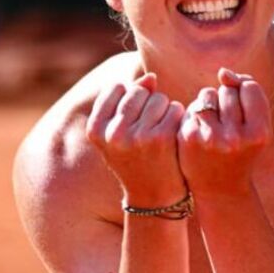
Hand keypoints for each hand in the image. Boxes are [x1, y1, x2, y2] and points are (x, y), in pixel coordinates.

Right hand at [86, 73, 187, 209]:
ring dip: (164, 109)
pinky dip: (177, 117)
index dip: (129, 97)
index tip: (132, 117)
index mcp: (96, 130)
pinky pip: (174, 108)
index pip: (116, 88)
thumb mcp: (118, 133)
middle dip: (147, 101)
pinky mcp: (162, 138)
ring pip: (158, 98)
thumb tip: (151, 77)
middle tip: (148, 126)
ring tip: (159, 131)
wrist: (152, 195)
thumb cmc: (135, 158)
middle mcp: (113, 133)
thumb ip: (127, 101)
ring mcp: (137, 136)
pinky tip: (172, 134)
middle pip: (137, 91)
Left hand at [178, 68, 272, 198]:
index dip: (244, 92)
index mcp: (260, 132)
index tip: (241, 108)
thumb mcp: (256, 126)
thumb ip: (247, 95)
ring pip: (207, 94)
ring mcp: (211, 138)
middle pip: (228, 90)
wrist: (219, 186)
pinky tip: (198, 131)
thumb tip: (223, 72)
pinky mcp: (189, 138)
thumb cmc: (241, 150)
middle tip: (226, 122)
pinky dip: (194, 114)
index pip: (250, 87)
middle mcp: (236, 136)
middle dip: (226, 98)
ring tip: (213, 123)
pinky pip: (191, 107)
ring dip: (208, 102)